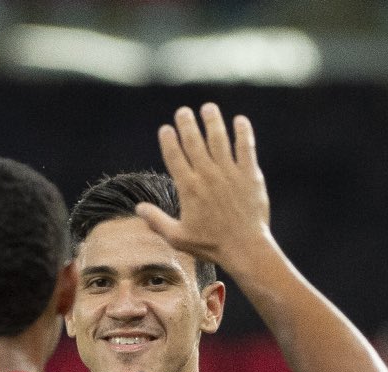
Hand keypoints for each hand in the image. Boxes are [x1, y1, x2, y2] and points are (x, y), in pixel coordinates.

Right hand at [137, 104, 275, 275]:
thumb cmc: (210, 245)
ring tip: (208, 108)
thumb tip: (138, 208)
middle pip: (194, 141)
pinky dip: (242, 132)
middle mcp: (207, 175)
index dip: (169, 140)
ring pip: (219, 139)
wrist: (245, 248)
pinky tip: (239, 120)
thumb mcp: (177, 237)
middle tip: (184, 111)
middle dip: (187, 123)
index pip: (175, 156)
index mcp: (189, 188)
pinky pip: (245, 147)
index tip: (166, 129)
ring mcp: (229, 172)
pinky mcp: (249, 174)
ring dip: (212, 121)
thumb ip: (156, 221)